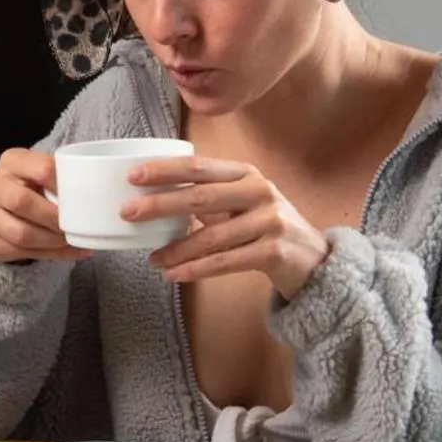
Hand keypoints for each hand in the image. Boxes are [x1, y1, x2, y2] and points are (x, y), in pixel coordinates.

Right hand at [0, 148, 92, 263]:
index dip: (63, 185)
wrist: (7, 207)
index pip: (41, 168)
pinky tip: (63, 252)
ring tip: (70, 242)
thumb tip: (100, 201)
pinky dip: (46, 255)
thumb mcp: (48, 176)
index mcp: (11, 160)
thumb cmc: (37, 188)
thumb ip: (66, 181)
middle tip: (73, 228)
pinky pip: (17, 252)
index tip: (81, 198)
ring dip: (51, 241)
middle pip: (21, 202)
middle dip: (53, 219)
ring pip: (19, 233)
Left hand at [122, 156, 330, 298]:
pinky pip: (226, 262)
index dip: (165, 169)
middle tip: (128, 213)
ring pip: (211, 236)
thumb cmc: (265, 226)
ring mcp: (269, 220)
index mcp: (245, 173)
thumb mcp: (241, 202)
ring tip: (152, 259)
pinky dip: (196, 269)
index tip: (132, 175)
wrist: (313, 259)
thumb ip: (207, 196)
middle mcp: (259, 191)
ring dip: (176, 249)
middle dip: (160, 204)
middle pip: (200, 196)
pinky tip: (174, 274)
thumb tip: (152, 197)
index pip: (199, 167)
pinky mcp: (274, 251)